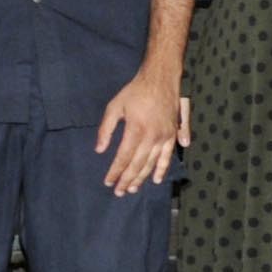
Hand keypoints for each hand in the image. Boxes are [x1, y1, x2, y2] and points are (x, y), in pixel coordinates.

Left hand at [96, 66, 181, 195]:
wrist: (161, 78)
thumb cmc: (135, 91)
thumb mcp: (115, 106)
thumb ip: (106, 129)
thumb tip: (99, 150)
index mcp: (136, 130)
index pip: (123, 157)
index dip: (115, 172)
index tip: (108, 182)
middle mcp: (152, 136)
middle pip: (138, 164)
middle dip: (127, 180)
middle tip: (119, 192)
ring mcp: (165, 136)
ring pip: (152, 163)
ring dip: (142, 178)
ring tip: (133, 189)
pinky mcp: (173, 134)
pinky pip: (168, 156)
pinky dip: (162, 169)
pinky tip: (156, 179)